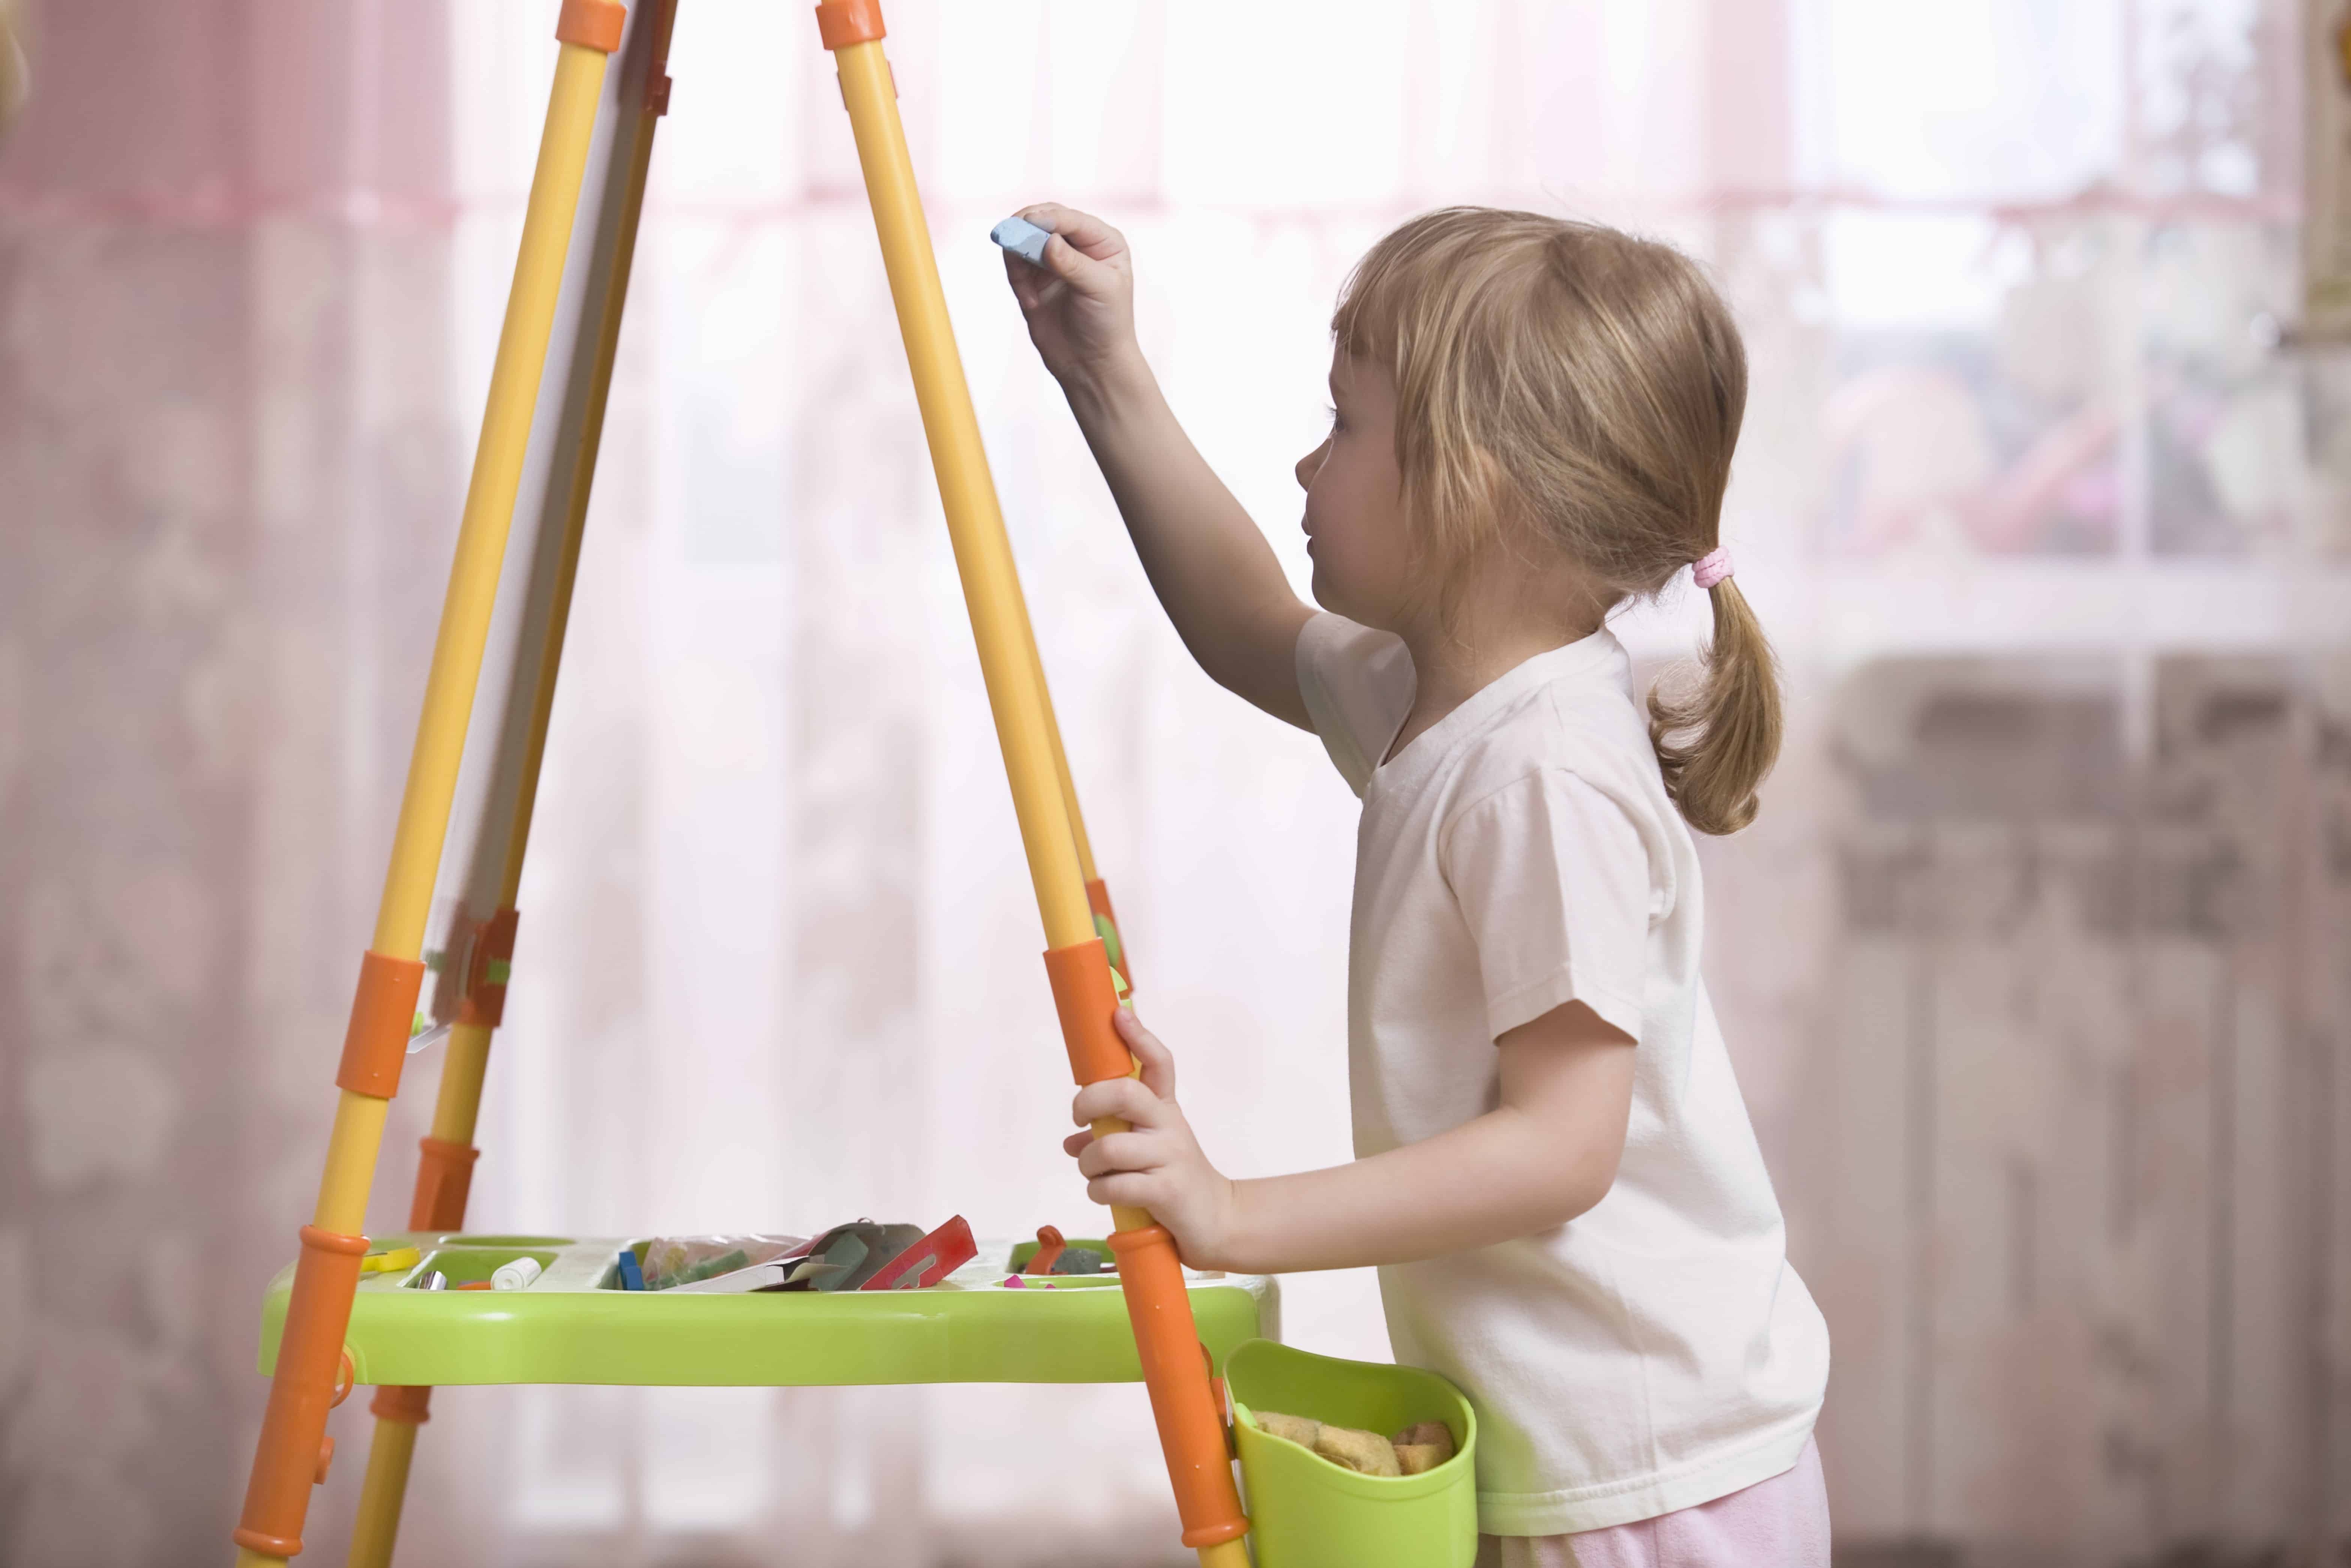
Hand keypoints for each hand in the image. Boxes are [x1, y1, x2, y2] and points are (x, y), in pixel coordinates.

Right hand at [1002, 202, 1142, 393]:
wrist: (1091, 364)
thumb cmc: (1107, 325)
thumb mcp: (1098, 290)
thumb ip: (1073, 263)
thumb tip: (1048, 241)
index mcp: (1103, 241)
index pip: (1071, 219)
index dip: (1048, 218)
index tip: (1027, 222)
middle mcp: (1078, 245)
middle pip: (1044, 221)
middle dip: (1026, 229)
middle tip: (1010, 237)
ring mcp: (1053, 261)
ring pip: (1024, 240)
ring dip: (1017, 255)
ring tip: (1024, 285)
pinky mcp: (1033, 279)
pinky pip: (1015, 264)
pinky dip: (1016, 277)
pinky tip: (1031, 302)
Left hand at [1063, 1008, 1237, 1270]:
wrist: (1217, 1220)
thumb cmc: (1173, 1180)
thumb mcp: (1146, 1151)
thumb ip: (1110, 1139)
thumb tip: (1071, 1143)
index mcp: (1165, 1109)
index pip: (1159, 1063)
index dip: (1138, 1037)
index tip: (1118, 1015)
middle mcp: (1169, 1125)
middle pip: (1125, 1093)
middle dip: (1089, 1102)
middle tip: (1080, 1119)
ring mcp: (1170, 1156)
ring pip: (1109, 1146)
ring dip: (1088, 1164)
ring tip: (1095, 1175)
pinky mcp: (1167, 1190)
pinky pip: (1115, 1185)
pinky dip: (1099, 1192)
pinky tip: (1108, 1195)